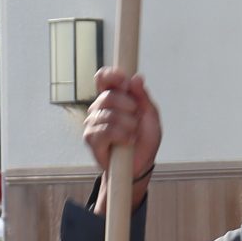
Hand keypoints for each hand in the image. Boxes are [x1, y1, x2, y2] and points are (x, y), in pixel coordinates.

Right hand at [82, 71, 162, 206]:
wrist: (140, 164)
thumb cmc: (144, 139)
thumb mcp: (150, 116)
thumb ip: (142, 97)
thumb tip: (136, 78)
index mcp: (113, 98)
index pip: (103, 78)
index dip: (111, 76)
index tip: (124, 81)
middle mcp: (99, 108)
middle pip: (108, 96)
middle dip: (129, 106)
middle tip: (136, 118)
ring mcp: (93, 123)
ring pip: (109, 115)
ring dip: (128, 125)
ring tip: (133, 134)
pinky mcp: (91, 139)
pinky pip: (106, 131)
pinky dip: (122, 136)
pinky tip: (127, 142)